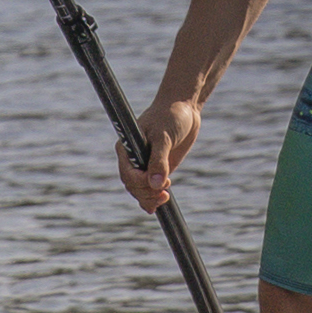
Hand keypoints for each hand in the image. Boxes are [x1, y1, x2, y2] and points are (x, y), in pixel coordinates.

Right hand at [120, 90, 200, 210]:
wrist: (184, 108)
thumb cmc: (170, 116)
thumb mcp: (164, 136)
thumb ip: (159, 160)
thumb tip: (155, 184)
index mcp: (126, 148)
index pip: (128, 174)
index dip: (140, 184)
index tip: (157, 185)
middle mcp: (132, 158)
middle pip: (133, 186)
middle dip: (146, 193)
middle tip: (164, 193)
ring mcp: (145, 164)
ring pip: (141, 190)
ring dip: (151, 198)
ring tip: (165, 197)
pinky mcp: (158, 168)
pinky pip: (152, 188)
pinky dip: (154, 198)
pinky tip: (160, 204)